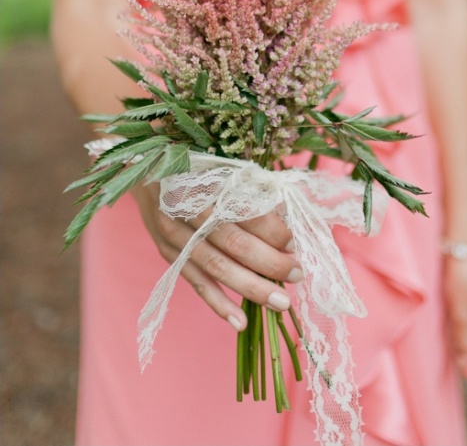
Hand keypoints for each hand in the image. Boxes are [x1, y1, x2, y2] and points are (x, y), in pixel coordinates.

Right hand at [132, 182, 301, 330]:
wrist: (146, 169)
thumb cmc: (196, 168)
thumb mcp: (223, 168)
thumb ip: (253, 191)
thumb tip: (285, 218)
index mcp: (206, 182)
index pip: (244, 211)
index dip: (271, 229)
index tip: (293, 243)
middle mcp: (187, 210)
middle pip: (234, 243)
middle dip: (270, 262)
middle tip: (297, 275)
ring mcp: (175, 234)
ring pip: (217, 267)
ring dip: (252, 288)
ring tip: (281, 303)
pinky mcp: (167, 253)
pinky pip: (195, 282)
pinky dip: (218, 303)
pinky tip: (240, 322)